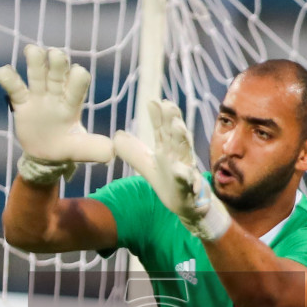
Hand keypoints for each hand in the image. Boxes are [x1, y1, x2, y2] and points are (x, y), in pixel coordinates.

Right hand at [0, 45, 113, 185]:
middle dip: (57, 61)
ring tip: (32, 51)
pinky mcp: (22, 103)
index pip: (78, 82)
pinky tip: (2, 72)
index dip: (77, 77)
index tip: (76, 75)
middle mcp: (56, 94)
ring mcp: (38, 96)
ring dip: (35, 59)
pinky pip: (14, 87)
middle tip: (54, 55)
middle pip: (57, 70)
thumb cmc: (66, 147)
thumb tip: (112, 152)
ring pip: (36, 72)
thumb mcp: (81, 150)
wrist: (46, 156)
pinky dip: (8, 77)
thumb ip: (94, 148)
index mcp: (73, 102)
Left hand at [114, 100, 230, 241]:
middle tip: (169, 105)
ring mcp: (187, 171)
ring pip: (185, 153)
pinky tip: (182, 171)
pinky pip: (189, 182)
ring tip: (178, 126)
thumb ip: (134, 152)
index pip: (162, 130)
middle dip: (173, 119)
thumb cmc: (169, 182)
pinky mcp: (190, 188)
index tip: (152, 101)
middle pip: (176, 135)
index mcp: (168, 150)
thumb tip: (116, 135)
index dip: (158, 116)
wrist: (186, 206)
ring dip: (183, 139)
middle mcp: (179, 156)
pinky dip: (187, 177)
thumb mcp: (148, 166)